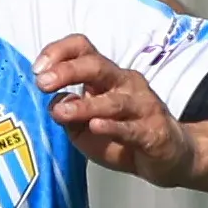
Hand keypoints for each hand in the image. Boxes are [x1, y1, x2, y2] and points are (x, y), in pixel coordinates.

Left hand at [34, 35, 197, 189]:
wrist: (170, 157)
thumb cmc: (125, 137)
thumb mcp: (85, 129)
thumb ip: (68, 115)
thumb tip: (52, 103)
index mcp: (107, 77)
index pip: (83, 49)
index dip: (59, 52)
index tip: (37, 69)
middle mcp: (125, 83)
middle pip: (96, 66)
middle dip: (67, 71)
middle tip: (43, 82)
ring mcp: (142, 106)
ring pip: (112, 100)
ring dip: (85, 105)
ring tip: (62, 111)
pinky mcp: (153, 131)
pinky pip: (131, 128)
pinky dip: (113, 127)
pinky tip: (96, 126)